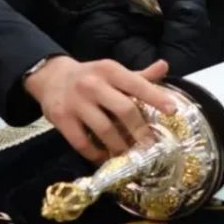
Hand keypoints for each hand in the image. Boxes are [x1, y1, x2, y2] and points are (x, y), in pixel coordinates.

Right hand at [24, 57, 175, 162]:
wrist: (51, 77)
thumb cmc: (92, 77)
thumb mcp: (114, 71)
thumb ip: (140, 75)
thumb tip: (165, 66)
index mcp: (110, 71)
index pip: (137, 84)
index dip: (156, 97)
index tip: (172, 110)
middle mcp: (92, 84)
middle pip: (123, 109)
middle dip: (140, 130)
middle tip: (150, 145)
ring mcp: (75, 102)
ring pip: (104, 129)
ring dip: (120, 146)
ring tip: (130, 155)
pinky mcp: (60, 119)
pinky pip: (82, 142)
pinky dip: (96, 153)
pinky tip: (105, 157)